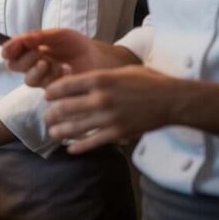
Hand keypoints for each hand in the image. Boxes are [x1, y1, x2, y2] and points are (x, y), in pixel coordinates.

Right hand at [2, 28, 120, 87]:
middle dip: (24, 59)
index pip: (12, 52)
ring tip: (50, 63)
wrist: (100, 58)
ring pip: (28, 80)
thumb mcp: (58, 36)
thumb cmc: (79, 46)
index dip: (9, 50)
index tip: (9, 50)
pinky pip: (45, 87)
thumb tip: (20, 39)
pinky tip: (65, 71)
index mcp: (33, 50)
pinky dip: (52, 77)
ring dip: (37, 70)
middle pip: (14, 66)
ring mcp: (44, 79)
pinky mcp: (55, 91)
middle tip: (39, 52)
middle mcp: (35, 65)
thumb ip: (38, 36)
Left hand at [43, 65, 179, 153]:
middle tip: (46, 116)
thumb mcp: (121, 71)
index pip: (65, 86)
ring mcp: (108, 117)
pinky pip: (93, 142)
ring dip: (60, 131)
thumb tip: (80, 80)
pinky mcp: (118, 133)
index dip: (52, 92)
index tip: (47, 96)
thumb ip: (99, 76)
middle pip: (65, 108)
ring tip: (52, 132)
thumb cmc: (148, 81)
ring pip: (75, 127)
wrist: (172, 100)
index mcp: (100, 79)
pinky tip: (71, 149)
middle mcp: (100, 98)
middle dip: (52, 113)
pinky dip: (79, 147)